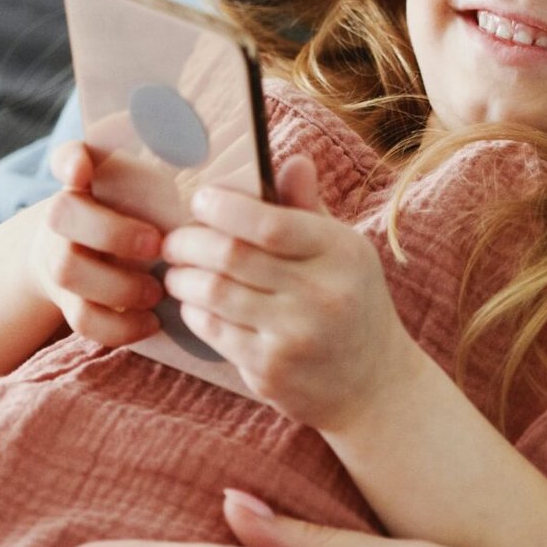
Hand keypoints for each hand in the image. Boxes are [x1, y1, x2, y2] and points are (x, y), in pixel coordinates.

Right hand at [28, 141, 165, 347]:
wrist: (95, 253)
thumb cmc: (144, 207)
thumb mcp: (156, 178)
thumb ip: (170, 153)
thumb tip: (197, 119)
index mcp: (89, 178)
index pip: (67, 155)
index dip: (70, 160)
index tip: (81, 169)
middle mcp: (67, 213)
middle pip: (62, 214)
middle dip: (109, 231)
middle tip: (155, 245)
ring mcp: (61, 257)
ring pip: (65, 270)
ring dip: (115, 283)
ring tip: (157, 290)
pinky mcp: (68, 300)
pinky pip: (79, 318)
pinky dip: (117, 325)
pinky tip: (152, 321)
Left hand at [157, 158, 410, 431]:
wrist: (373, 385)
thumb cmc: (351, 303)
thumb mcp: (344, 252)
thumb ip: (309, 209)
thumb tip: (291, 161)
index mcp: (342, 253)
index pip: (271, 223)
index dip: (225, 207)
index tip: (200, 199)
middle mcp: (321, 294)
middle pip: (233, 256)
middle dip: (190, 242)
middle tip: (173, 238)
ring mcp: (295, 337)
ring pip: (215, 294)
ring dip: (183, 277)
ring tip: (177, 269)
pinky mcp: (270, 371)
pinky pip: (214, 331)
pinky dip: (194, 310)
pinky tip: (194, 301)